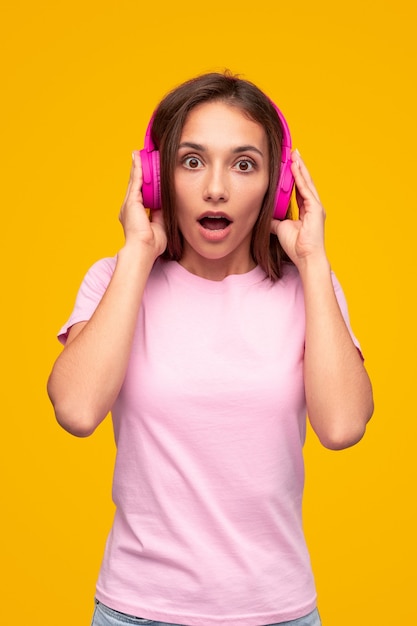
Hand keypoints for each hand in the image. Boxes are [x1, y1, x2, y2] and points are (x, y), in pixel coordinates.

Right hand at [119, 151, 166, 257]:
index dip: (146, 182)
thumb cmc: (152, 244)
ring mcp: (129, 204)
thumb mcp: (160, 224)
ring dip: (138, 166)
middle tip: (144, 156)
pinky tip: (138, 158)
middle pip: (136, 184)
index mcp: (136, 213)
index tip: (150, 172)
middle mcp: (130, 207)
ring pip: (134, 180)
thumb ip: (162, 212)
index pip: (142, 193)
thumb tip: (167, 202)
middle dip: (140, 170)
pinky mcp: (131, 201)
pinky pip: (135, 181)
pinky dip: (137, 169)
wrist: (144, 250)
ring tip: (140, 153)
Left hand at [270, 151, 326, 268]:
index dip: (296, 176)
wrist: (306, 258)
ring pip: (307, 182)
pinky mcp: (316, 209)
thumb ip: (274, 221)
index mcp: (307, 210)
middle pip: (305, 182)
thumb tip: (265, 216)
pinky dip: (300, 177)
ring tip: (295, 155)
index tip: (290, 165)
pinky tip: (295, 167)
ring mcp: (316, 207)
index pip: (300, 189)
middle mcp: (314, 206)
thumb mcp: (281, 229)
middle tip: (294, 153)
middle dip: (300, 167)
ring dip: (301, 168)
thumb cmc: (296, 247)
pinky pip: (306, 189)